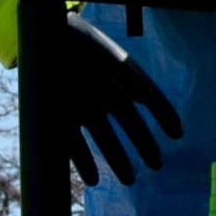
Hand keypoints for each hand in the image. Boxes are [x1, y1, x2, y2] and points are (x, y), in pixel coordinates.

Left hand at [54, 11, 183, 185]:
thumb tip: (148, 94)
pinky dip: (83, 162)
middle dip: (144, 145)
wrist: (38, 36)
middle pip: (130, 125)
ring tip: (129, 179)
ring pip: (104, 139)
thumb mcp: (99, 52)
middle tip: (157, 164)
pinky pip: (73, 144)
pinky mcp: (58, 118)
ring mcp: (81, 108)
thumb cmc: (73, 40)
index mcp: (119, 78)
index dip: (165, 114)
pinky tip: (93, 178)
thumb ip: (123, 71)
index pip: (149, 99)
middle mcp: (104, 96)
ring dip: (117, 159)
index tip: (177, 133)